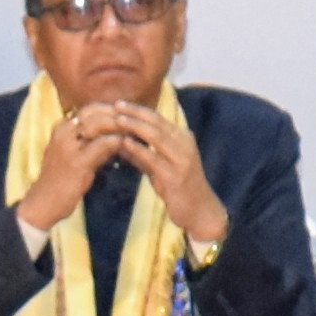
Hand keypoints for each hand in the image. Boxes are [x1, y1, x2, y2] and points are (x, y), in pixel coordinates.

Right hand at [14, 103, 136, 232]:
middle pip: (95, 112)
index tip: (128, 116)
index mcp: (61, 128)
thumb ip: (91, 142)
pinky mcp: (78, 161)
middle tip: (137, 122)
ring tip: (137, 133)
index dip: (110, 110)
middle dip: (118, 115)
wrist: (44, 202)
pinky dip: (119, 142)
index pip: (89, 109)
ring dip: (121, 127)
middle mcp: (63, 132)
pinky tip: (130, 147)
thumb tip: (115, 135)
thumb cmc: (61, 180)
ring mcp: (69, 146)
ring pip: (100, 124)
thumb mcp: (74, 155)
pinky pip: (104, 144)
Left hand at [117, 107, 231, 246]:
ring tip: (117, 119)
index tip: (118, 103)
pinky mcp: (176, 175)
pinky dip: (138, 148)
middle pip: (157, 122)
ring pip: (156, 136)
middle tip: (115, 105)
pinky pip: (154, 158)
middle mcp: (184, 144)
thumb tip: (120, 143)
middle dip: (135, 112)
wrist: (200, 211)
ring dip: (135, 126)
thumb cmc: (179, 189)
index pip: (157, 118)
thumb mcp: (159, 169)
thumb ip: (142, 156)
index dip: (138, 110)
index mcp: (182, 139)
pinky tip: (125, 143)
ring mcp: (182, 159)